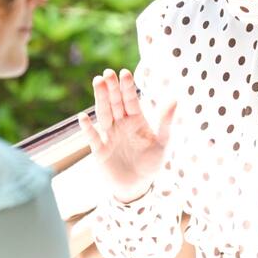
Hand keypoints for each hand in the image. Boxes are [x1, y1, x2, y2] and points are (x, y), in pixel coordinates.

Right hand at [78, 69, 176, 202]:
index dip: (127, 87)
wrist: (138, 185)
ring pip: (104, 114)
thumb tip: (175, 99)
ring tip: (97, 83)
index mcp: (136, 120)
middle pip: (115, 103)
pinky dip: (88, 128)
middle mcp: (121, 124)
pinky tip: (82, 117)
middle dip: (112, 88)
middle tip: (107, 73)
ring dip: (100, 99)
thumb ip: (165, 121)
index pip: (131, 100)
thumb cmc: (151, 161)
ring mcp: (109, 135)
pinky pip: (93, 137)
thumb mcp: (162, 141)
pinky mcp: (100, 150)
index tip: (124, 73)